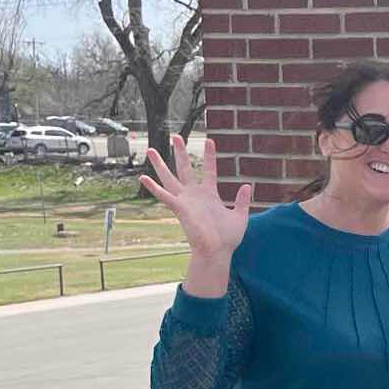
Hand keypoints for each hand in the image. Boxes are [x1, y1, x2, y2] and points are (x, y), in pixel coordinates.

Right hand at [140, 135, 250, 259]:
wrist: (218, 251)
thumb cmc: (228, 238)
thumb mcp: (240, 215)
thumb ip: (241, 200)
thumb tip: (246, 185)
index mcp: (209, 196)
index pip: (209, 171)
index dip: (209, 156)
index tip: (209, 140)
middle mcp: (195, 196)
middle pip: (185, 168)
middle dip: (180, 152)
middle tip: (176, 136)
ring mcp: (186, 201)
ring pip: (170, 178)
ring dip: (160, 164)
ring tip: (151, 149)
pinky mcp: (180, 208)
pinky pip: (164, 195)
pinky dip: (153, 187)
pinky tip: (142, 177)